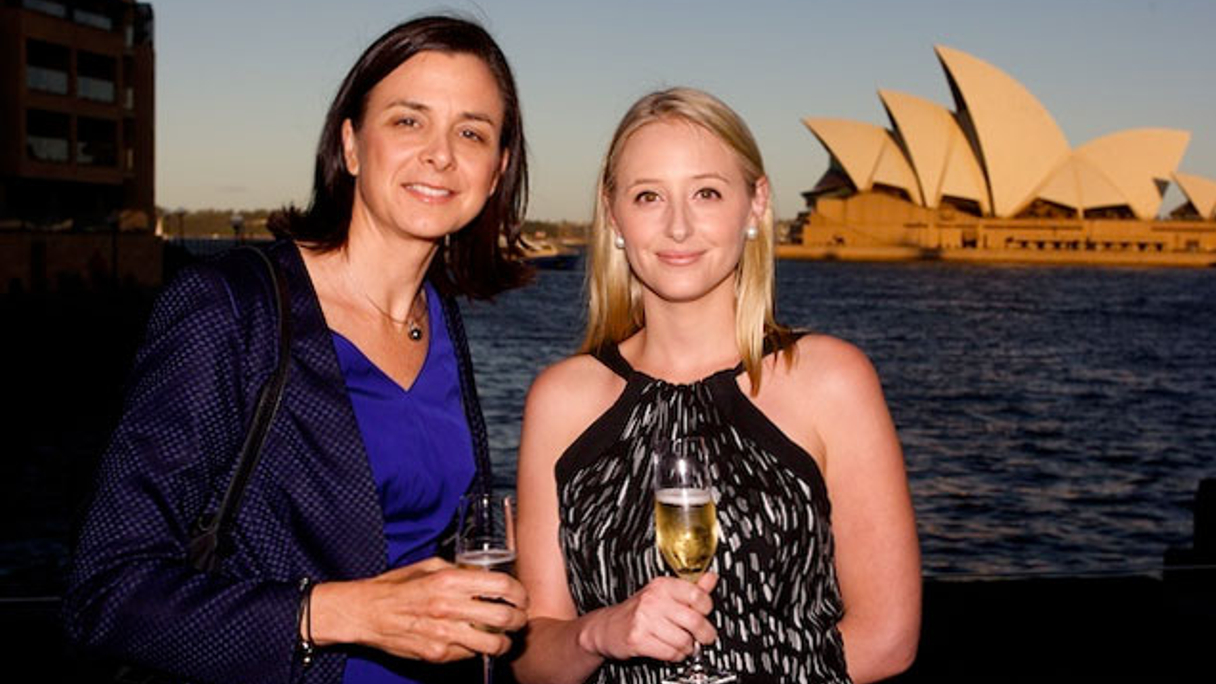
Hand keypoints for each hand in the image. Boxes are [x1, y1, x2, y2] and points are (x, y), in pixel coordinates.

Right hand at [311, 557, 528, 661]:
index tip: (521, 596)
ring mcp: (444, 634)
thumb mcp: (428, 566)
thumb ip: (458, 570)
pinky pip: (470, 655)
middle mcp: (449, 607)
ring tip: (505, 637)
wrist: (364, 613)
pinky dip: (478, 650)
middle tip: (520, 618)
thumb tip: (482, 575)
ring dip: (505, 642)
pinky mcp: (437, 654)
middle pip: (504, 617)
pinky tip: (476, 643)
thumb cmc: (394, 587)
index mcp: (449, 580)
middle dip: (519, 619)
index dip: (520, 593)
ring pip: (493, 644)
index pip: (502, 586)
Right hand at [580, 572, 717, 661]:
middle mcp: (653, 600)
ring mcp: (645, 620)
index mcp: (662, 585)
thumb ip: (690, 587)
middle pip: (694, 620)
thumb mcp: (663, 594)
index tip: (706, 613)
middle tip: (705, 637)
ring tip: (685, 645)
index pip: (697, 595)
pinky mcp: (639, 639)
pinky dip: (676, 656)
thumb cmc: (638, 610)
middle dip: (705, 634)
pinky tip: (672, 651)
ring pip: (684, 640)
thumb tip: (711, 579)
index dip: (707, 608)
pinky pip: (670, 652)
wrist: (607, 627)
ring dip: (689, 647)